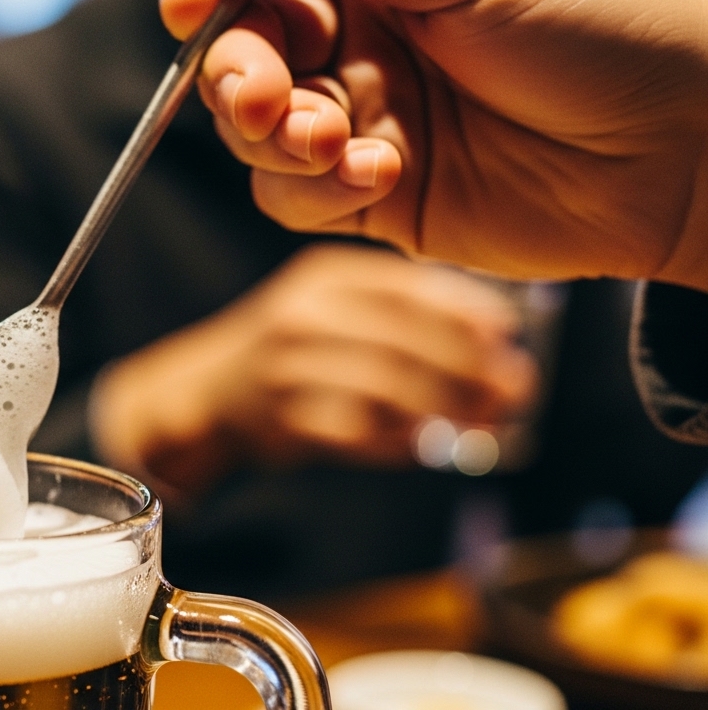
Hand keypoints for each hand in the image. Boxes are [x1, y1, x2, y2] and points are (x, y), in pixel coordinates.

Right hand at [90, 245, 536, 498]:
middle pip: (401, 338)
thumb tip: (496, 338)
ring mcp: (287, 367)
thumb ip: (398, 311)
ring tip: (488, 422)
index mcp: (323, 277)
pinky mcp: (281, 418)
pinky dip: (399, 441)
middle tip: (516, 387)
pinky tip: (428, 446)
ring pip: (384, 387)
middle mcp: (301, 314)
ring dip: (445, 407)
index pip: (405, 286)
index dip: (463, 307)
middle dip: (468, 365)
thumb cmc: (291, 348)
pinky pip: (356, 431)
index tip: (510, 330)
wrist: (207, 391)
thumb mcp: (333, 303)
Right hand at [158, 0, 707, 293]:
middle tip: (265, 95)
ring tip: (336, 139)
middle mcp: (360, 37)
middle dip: (234, 72)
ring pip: (254, 131)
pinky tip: (382, 173)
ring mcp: (364, 116)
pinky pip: (294, 196)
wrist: (685, 153)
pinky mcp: (376, 194)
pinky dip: (316, 188)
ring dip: (274, 136)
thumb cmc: (608, 27)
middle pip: (239, 50)